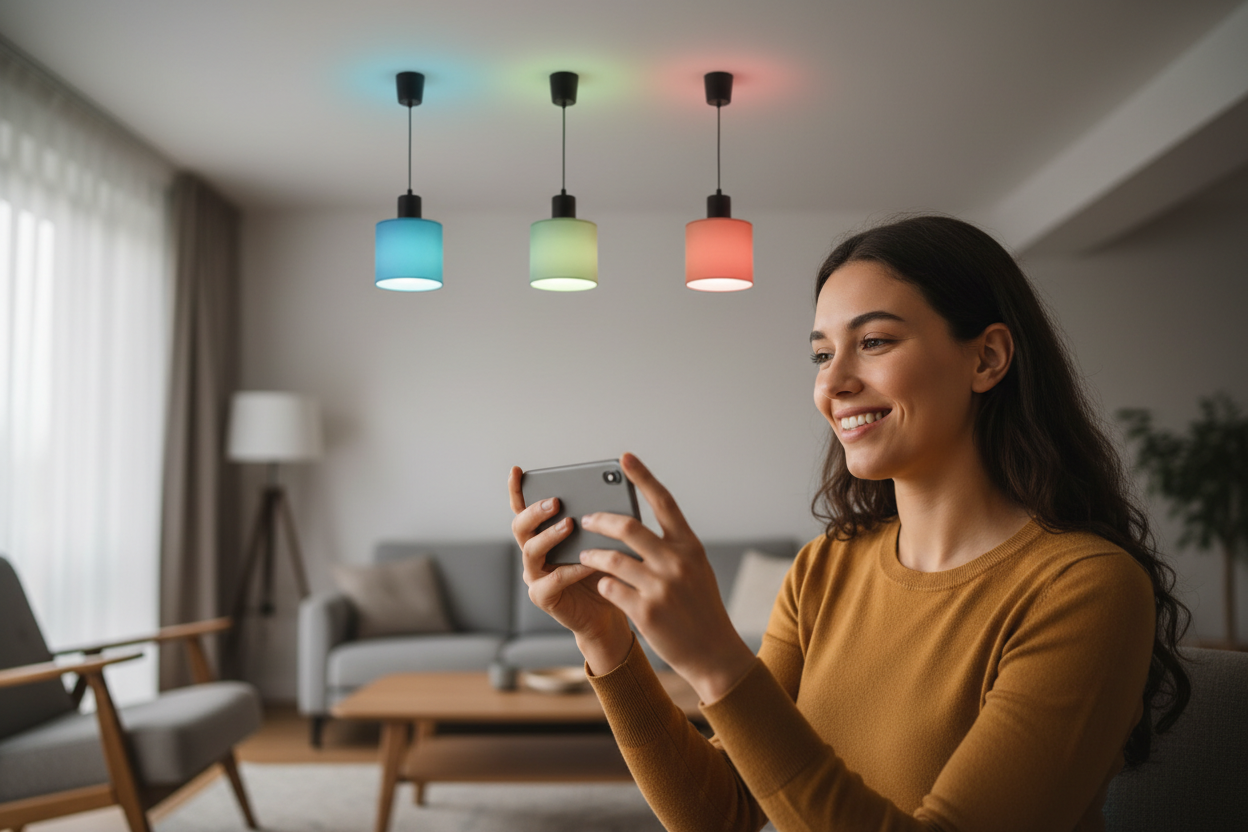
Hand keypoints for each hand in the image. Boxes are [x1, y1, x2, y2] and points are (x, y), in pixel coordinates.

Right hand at [508, 466, 631, 673]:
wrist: (607, 610)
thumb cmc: (602, 570)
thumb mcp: (599, 539)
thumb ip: (594, 520)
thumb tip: (607, 493)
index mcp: (541, 534)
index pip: (523, 509)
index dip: (516, 490)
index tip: (517, 471)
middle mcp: (532, 553)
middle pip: (520, 526)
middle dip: (535, 511)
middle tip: (556, 502)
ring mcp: (534, 575)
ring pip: (531, 551)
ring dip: (550, 535)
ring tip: (569, 524)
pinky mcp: (543, 596)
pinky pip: (553, 580)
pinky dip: (571, 569)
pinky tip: (586, 561)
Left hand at [578, 453, 756, 703]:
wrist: (714, 652)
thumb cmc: (701, 607)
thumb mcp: (696, 570)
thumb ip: (671, 547)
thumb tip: (634, 527)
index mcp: (690, 546)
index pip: (663, 501)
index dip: (642, 477)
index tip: (624, 458)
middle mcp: (676, 562)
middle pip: (628, 527)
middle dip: (600, 520)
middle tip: (586, 520)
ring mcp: (660, 587)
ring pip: (612, 559)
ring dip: (592, 555)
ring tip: (584, 555)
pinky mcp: (645, 612)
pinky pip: (610, 588)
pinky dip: (601, 584)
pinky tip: (601, 584)